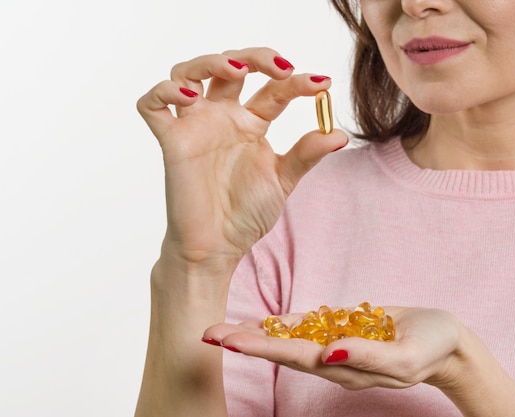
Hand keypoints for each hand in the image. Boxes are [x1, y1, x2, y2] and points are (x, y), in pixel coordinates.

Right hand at [136, 48, 347, 264]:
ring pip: (188, 72)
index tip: (322, 84)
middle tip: (281, 68)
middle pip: (230, 66)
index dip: (298, 82)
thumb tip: (340, 134)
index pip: (274, 89)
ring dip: (211, 62)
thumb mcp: (284, 180)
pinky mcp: (172, 141)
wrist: (218, 247)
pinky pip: (153, 105)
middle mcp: (222, 118)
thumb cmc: (246, 214)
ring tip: (239, 72)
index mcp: (251, 123)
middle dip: (255, 57)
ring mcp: (195, 126)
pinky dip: (165, 92)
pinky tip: (190, 97)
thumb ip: (306, 154)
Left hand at [202, 307, 463, 389]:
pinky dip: (285, 323)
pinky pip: (310, 326)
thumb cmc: (431, 348)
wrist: (446, 342)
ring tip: (224, 329)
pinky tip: (263, 321)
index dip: (260, 348)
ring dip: (257, 334)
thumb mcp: (406, 356)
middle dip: (245, 343)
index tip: (228, 342)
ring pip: (290, 339)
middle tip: (208, 334)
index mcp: (345, 367)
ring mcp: (336, 344)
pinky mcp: (344, 329)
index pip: (294, 357)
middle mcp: (333, 359)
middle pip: (282, 350)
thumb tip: (330, 353)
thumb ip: (369, 356)